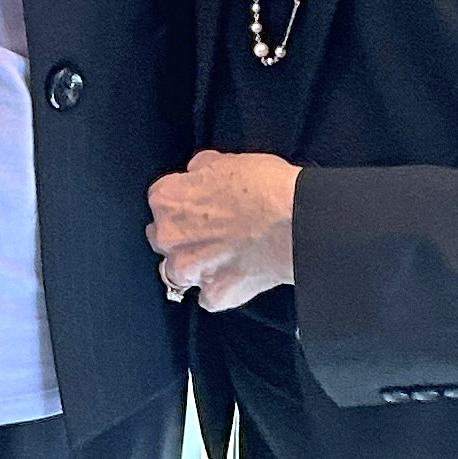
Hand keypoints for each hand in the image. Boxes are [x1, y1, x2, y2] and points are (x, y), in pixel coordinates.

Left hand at [147, 149, 298, 311]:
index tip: (196, 204)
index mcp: (167, 200)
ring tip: (220, 257)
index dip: (182, 201)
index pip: (161, 201)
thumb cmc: (265, 189)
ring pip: (177, 272)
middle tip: (210, 231)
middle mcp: (170, 237)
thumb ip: (201, 170)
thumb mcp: (225, 160)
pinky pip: (208, 297)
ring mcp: (190, 270)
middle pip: (163, 238)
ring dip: (194, 266)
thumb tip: (198, 173)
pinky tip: (235, 276)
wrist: (296, 222)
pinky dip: (219, 290)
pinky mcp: (215, 295)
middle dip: (182, 236)